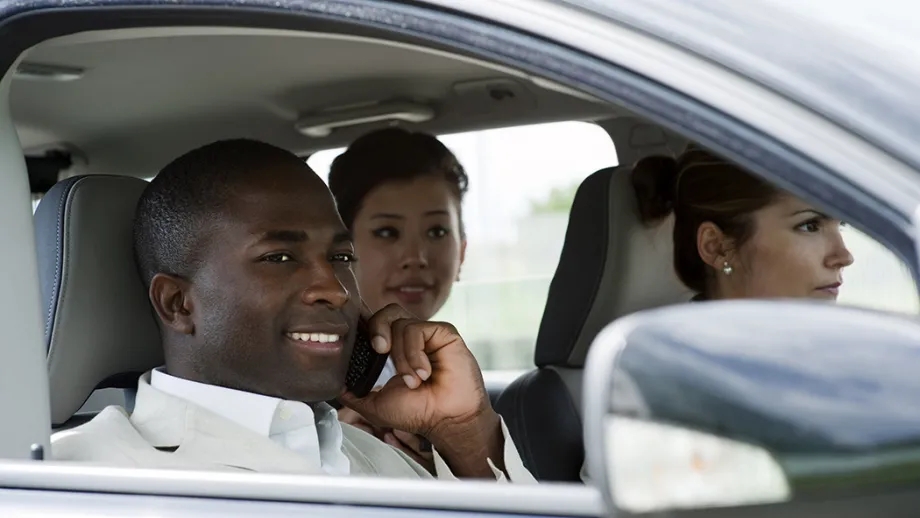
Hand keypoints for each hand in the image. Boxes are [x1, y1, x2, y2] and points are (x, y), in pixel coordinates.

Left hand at [338, 303, 503, 477]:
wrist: (446, 420)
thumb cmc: (417, 412)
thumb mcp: (375, 404)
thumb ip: (352, 393)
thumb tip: (332, 383)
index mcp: (393, 349)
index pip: (374, 324)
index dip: (363, 325)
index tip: (354, 338)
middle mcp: (409, 338)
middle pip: (385, 312)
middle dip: (377, 328)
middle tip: (379, 351)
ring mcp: (427, 334)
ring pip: (401, 323)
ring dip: (401, 356)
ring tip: (413, 380)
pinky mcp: (443, 333)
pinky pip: (419, 329)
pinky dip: (415, 353)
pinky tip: (424, 373)